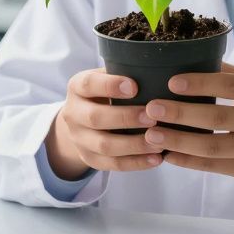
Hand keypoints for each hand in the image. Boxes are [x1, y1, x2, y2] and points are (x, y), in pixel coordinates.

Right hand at [44, 68, 162, 179]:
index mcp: (77, 87)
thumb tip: (159, 69)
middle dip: (125, 118)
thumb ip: (124, 72)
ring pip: (104, 146)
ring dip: (134, 144)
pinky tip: (157, 158)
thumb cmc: (106, 91)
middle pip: (95, 118)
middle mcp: (73, 113)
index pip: (89, 84)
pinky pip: (112, 164)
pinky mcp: (89, 159)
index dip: (110, 86)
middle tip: (152, 116)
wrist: (82, 119)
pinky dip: (136, 163)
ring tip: (160, 141)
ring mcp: (79, 138)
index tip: (134, 87)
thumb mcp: (107, 76)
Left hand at [144, 63, 233, 191]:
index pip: (228, 85)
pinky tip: (167, 155)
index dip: (199, 84)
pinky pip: (213, 166)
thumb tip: (188, 56)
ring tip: (152, 135)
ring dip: (179, 141)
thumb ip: (228, 73)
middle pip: (217, 118)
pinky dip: (187, 161)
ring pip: (212, 146)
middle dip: (181, 113)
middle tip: (152, 108)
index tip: (171, 82)